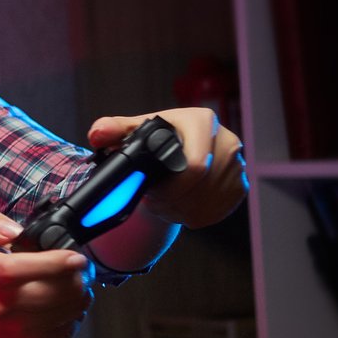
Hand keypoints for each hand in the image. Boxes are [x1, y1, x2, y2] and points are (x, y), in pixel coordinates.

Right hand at [0, 205, 93, 337]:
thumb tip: (13, 231)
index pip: (20, 269)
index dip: (55, 263)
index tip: (75, 258)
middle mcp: (0, 307)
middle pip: (55, 292)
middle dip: (78, 278)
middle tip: (79, 269)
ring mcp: (18, 330)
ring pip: (68, 311)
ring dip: (80, 295)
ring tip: (74, 286)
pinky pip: (69, 328)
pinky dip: (74, 315)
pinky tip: (64, 305)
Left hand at [89, 108, 246, 227]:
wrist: (175, 156)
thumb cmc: (153, 141)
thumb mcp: (132, 132)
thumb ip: (113, 130)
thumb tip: (98, 134)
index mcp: (201, 121)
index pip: (196, 165)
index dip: (171, 186)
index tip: (152, 192)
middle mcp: (226, 140)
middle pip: (203, 186)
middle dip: (174, 200)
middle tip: (155, 202)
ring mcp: (237, 165)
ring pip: (209, 202)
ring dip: (181, 211)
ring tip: (163, 204)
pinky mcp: (239, 187)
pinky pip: (217, 212)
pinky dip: (194, 217)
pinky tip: (179, 209)